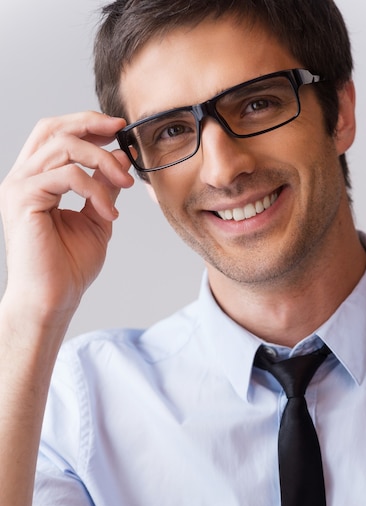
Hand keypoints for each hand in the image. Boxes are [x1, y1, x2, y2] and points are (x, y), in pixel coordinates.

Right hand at [0, 111, 133, 327]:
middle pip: (53, 128)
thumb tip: (118, 158)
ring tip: (124, 184)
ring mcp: (19, 186)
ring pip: (64, 147)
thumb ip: (103, 187)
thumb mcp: (95, 219)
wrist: (53, 299)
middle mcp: (22, 178)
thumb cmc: (68, 267)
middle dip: (90, 124)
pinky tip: (109, 211)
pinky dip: (95, 189)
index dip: (85, 124)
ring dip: (102, 161)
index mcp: (35, 180)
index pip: (55, 135)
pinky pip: (66, 175)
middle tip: (121, 134)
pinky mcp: (23, 199)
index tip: (118, 129)